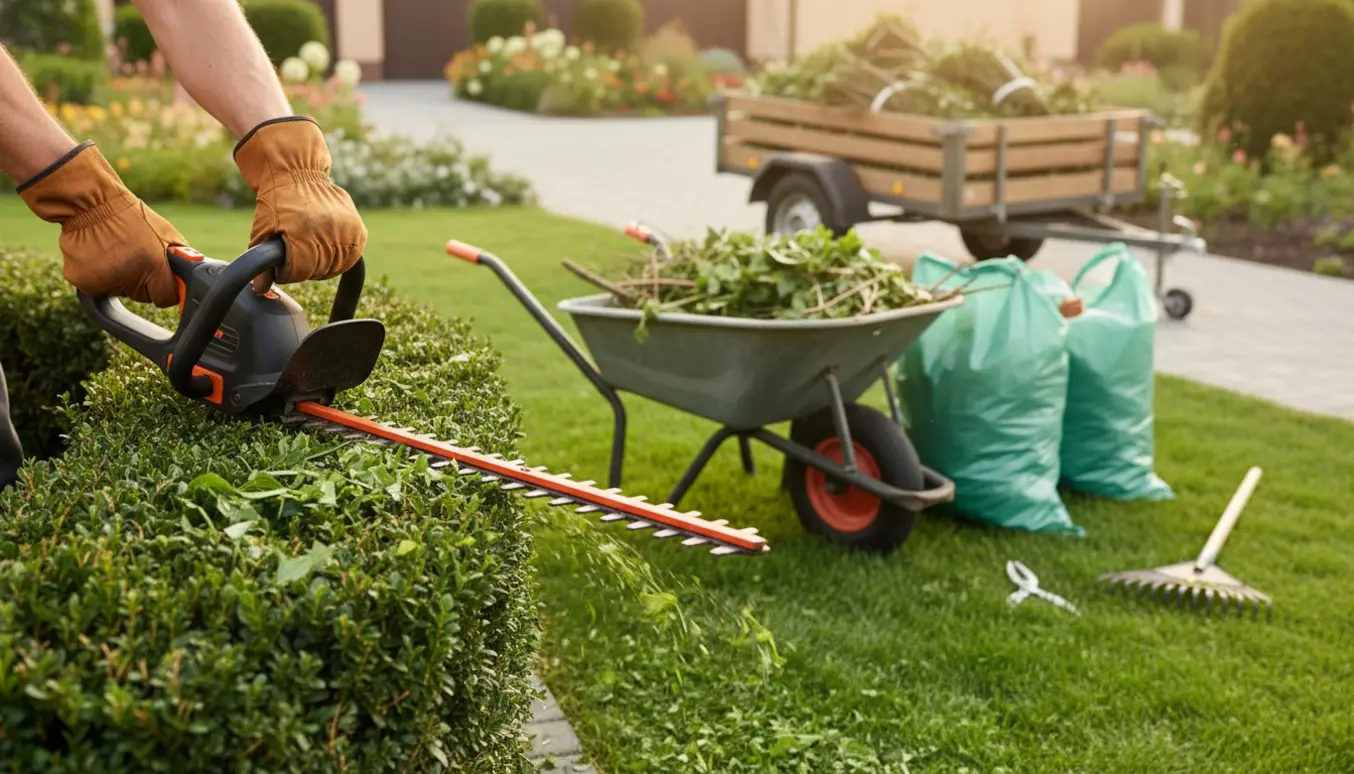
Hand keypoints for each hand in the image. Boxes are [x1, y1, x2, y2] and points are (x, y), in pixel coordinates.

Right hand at [17, 142, 182, 306]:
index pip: (166, 297)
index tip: (161, 278)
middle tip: (133, 255)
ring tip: (113, 250)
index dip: (165, 287)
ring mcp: (103, 280)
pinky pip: (95, 286)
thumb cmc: (130, 215)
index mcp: (153, 266)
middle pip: (142, 296)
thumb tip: (189, 277)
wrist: (91, 201)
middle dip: (141, 281)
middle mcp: (129, 277)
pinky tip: (96, 254)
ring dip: (117, 277)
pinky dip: (96, 274)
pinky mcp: (81, 281)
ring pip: (118, 291)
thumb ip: (179, 259)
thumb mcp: (167, 233)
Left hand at [233, 117, 366, 294]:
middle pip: (317, 272)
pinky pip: (351, 256)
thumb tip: (260, 290)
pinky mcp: (358, 230)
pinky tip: (327, 248)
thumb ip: (260, 262)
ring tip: (311, 249)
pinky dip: (339, 257)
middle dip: (304, 268)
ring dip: (322, 265)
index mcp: (303, 234)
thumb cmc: (277, 200)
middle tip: (296, 253)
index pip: (298, 272)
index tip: (282, 264)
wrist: (299, 172)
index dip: (287, 272)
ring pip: (335, 267)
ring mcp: (346, 232)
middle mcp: (328, 233)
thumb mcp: (262, 229)